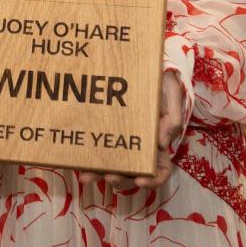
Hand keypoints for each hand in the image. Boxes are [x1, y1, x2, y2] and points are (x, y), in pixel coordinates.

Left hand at [78, 70, 184, 190]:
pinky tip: (73, 159)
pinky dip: (85, 158)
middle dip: (119, 180)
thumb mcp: (172, 95)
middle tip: (109, 177)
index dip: (152, 181)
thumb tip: (162, 144)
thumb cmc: (160, 82)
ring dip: (98, 175)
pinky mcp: (103, 131)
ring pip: (110, 166)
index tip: (140, 181)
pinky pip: (94, 149)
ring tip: (86, 175)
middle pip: (131, 174)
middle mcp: (138, 148)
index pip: (160, 171)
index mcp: (158, 145)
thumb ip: (171, 119)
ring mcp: (120, 141)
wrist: (141, 64)